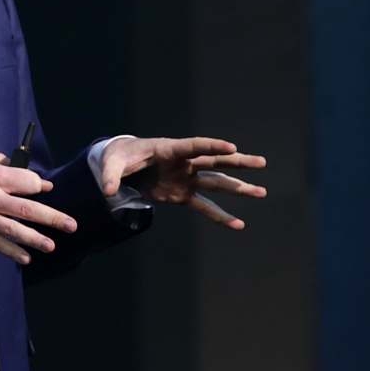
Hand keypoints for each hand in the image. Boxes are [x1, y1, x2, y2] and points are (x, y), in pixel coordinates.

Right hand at [0, 153, 77, 264]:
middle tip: (71, 225)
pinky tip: (27, 258)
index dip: (39, 185)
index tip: (46, 188)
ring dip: (35, 239)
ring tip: (52, 246)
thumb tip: (35, 179)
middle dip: (51, 218)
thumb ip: (7, 166)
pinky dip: (12, 252)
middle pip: (26, 209)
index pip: (26, 182)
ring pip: (14, 230)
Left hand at [98, 137, 266, 229]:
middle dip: (237, 162)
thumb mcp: (111, 163)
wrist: (121, 165)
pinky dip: (220, 216)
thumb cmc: (118, 157)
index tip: (232, 147)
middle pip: (214, 161)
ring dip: (238, 187)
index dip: (211, 146)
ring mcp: (185, 178)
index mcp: (168, 149)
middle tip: (261, 162)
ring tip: (262, 192)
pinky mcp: (181, 194)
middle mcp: (182, 163)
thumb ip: (111, 176)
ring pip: (216, 182)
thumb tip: (108, 191)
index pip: (193, 146)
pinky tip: (238, 225)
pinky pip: (204, 206)